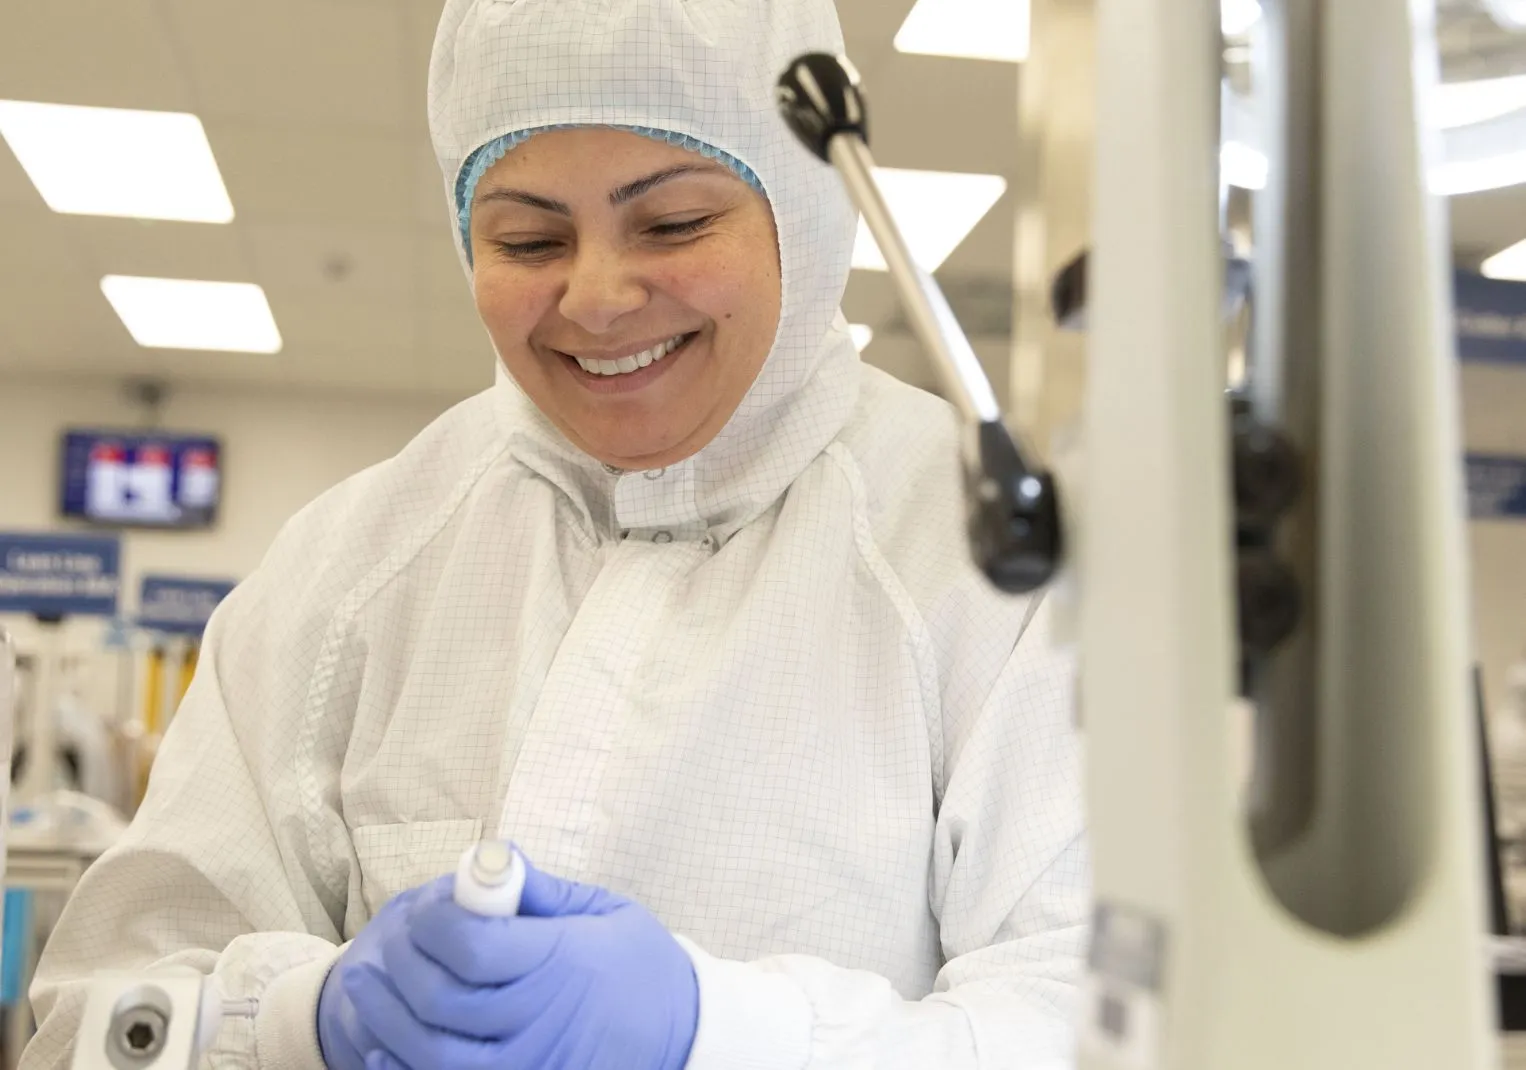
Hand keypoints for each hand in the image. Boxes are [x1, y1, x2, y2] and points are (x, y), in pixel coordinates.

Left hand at [339, 854, 699, 1069]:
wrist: (685, 1036)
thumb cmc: (641, 966)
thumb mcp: (605, 912)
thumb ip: (541, 891)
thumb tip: (486, 862)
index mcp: (563, 960)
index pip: (472, 946)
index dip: (432, 924)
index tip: (423, 908)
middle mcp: (542, 1019)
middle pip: (442, 999)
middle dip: (400, 966)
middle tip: (383, 942)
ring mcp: (531, 1065)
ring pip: (433, 1054)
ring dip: (385, 1019)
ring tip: (364, 987)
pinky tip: (383, 1046)